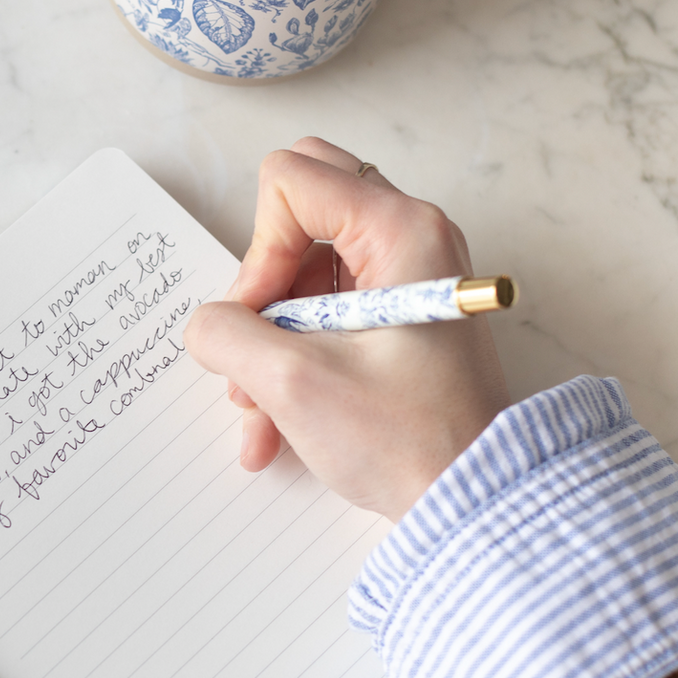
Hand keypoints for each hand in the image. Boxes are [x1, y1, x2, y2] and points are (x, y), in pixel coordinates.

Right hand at [184, 138, 509, 521]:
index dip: (257, 250)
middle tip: (257, 341)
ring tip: (258, 412)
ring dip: (270, 340)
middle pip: (299, 211)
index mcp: (402, 229)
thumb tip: (208, 325)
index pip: (290, 179)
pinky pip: (327, 313)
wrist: (468, 499)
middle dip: (260, 285)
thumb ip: (227, 334)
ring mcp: (408, 276)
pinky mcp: (402, 316)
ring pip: (306, 272)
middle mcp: (412, 237)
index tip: (260, 319)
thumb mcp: (293, 383)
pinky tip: (275, 428)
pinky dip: (295, 359)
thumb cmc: (406, 440)